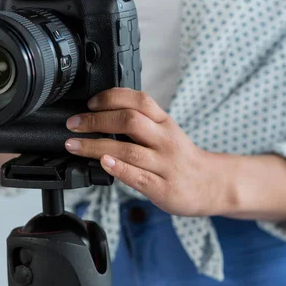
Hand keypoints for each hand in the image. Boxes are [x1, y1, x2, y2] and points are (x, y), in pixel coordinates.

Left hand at [63, 88, 232, 216]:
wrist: (211, 184)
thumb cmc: (182, 157)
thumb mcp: (166, 131)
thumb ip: (141, 122)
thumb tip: (102, 114)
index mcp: (165, 122)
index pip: (139, 100)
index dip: (112, 97)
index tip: (90, 103)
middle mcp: (165, 140)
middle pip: (130, 121)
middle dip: (96, 120)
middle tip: (74, 124)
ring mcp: (164, 164)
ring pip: (128, 150)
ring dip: (96, 146)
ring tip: (74, 145)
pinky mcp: (162, 187)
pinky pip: (137, 176)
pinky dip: (118, 168)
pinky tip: (102, 163)